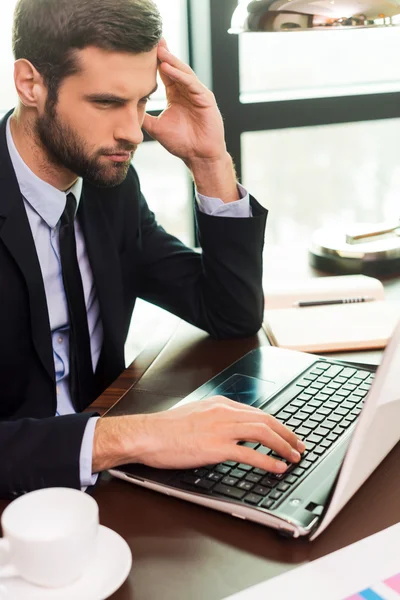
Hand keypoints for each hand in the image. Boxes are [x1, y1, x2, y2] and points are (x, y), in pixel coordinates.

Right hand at [93, 396, 305, 473]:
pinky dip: (267, 461)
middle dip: (287, 433)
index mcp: (219, 404)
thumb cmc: (165, 429)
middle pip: (265, 420)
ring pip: (262, 433)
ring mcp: (221, 429)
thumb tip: (230, 429)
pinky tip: (277, 468)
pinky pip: (249, 454)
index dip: (276, 424)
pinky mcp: (215, 447)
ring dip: (283, 445)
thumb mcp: (194, 414)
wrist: (147, 434)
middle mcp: (224, 412)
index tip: (286, 433)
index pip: (256, 412)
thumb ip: (215, 418)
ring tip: (294, 457)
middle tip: (299, 445)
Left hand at [143, 39, 226, 164]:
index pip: (164, 74)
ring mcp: (197, 94)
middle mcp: (187, 92)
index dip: (154, 62)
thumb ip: (145, 117)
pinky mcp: (205, 99)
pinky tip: (168, 68)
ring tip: (159, 50)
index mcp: (176, 96)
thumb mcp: (157, 128)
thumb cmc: (182, 143)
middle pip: (174, 68)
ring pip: (183, 72)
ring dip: (171, 61)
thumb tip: (126, 112)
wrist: (198, 156)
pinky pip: (191, 83)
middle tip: (152, 40)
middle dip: (163, 54)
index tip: (142, 50)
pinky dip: (180, 75)